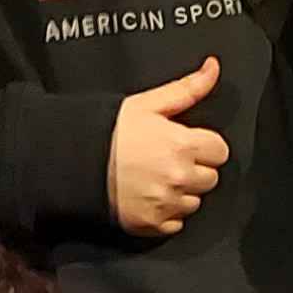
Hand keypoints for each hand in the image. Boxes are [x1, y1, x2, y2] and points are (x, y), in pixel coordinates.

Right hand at [110, 55, 230, 237]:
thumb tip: (213, 68)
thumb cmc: (108, 131)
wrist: (72, 161)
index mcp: (181, 145)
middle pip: (210, 178)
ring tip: (155, 177)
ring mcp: (165, 203)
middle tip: (167, 159)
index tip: (187, 143)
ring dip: (182, 192)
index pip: (220, 151)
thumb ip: (188, 88)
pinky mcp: (151, 224)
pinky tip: (149, 195)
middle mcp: (178, 177)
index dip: (204, 145)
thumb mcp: (148, 103)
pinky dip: (167, 212)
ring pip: (194, 202)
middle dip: (195, 168)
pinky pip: (176, 223)